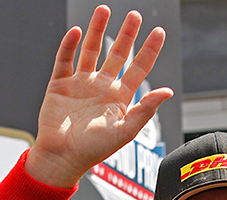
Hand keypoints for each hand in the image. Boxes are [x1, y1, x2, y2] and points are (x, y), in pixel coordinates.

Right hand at [25, 5, 172, 187]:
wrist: (62, 158)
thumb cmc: (93, 151)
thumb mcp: (125, 131)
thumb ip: (145, 110)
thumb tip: (167, 91)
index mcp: (120, 98)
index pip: (139, 68)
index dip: (149, 50)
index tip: (158, 31)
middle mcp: (102, 87)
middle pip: (117, 54)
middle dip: (126, 35)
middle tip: (134, 15)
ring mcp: (80, 84)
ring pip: (91, 51)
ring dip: (97, 31)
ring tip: (104, 10)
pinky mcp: (59, 85)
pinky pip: (65, 59)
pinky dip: (70, 45)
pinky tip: (77, 32)